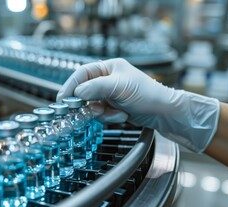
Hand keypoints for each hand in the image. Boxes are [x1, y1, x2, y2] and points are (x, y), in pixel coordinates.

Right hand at [57, 58, 219, 152]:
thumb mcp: (120, 87)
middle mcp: (107, 80)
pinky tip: (122, 116)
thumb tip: (77, 91)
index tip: (63, 99)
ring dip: (102, 113)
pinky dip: (109, 117)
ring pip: (91, 105)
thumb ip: (96, 87)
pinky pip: (100, 114)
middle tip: (92, 110)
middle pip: (84, 91)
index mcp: (108, 68)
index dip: (71, 86)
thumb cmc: (147, 94)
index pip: (82, 74)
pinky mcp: (112, 107)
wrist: (163, 113)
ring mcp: (109, 94)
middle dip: (89, 103)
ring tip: (117, 113)